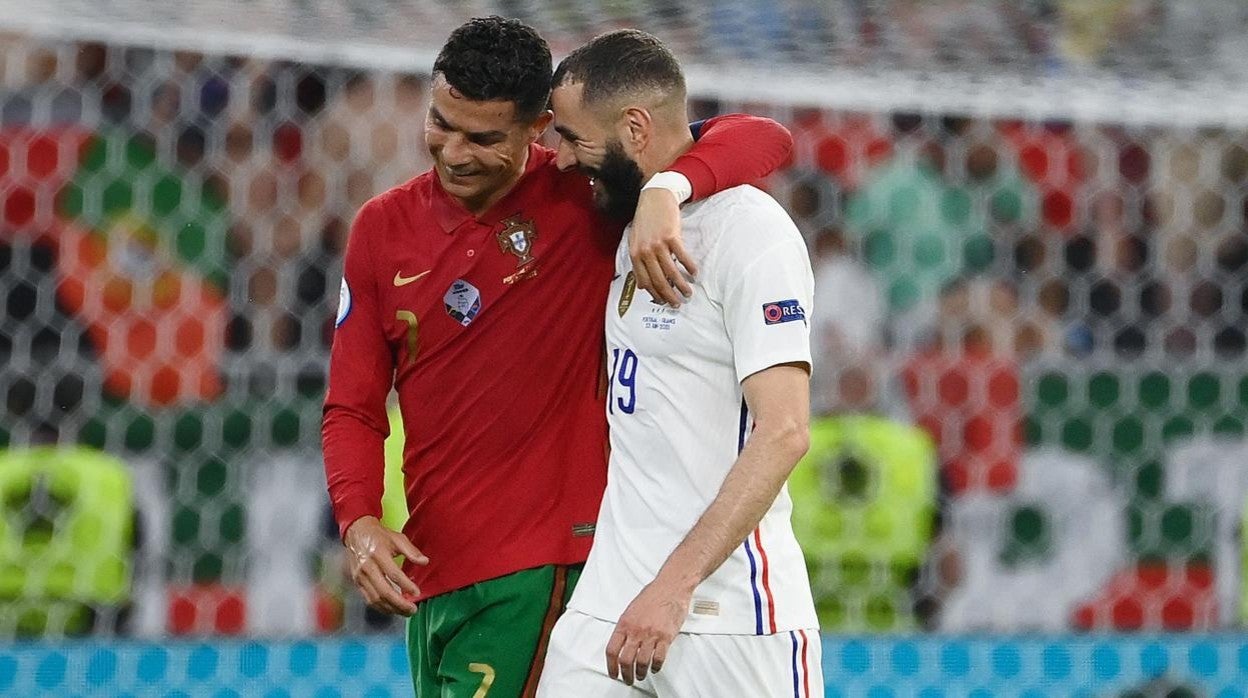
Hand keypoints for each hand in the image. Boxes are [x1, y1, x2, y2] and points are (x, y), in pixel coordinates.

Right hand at [343, 516, 426, 615]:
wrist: (357, 533)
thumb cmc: (380, 536)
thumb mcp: (397, 538)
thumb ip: (412, 551)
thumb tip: (425, 562)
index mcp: (378, 554)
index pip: (393, 574)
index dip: (406, 585)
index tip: (417, 593)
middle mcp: (367, 567)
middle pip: (384, 591)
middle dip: (399, 603)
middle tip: (412, 610)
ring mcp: (360, 576)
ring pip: (375, 598)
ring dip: (391, 608)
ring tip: (405, 612)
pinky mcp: (357, 582)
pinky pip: (368, 599)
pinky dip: (381, 607)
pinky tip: (392, 609)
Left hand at [605, 578, 690, 684]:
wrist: (670, 586)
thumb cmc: (653, 595)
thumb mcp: (631, 609)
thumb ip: (626, 627)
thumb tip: (621, 643)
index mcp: (624, 623)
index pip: (612, 650)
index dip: (611, 666)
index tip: (613, 673)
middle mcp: (636, 630)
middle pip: (626, 660)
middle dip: (626, 674)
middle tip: (628, 679)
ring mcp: (651, 634)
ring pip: (642, 662)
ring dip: (641, 673)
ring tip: (641, 675)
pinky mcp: (665, 637)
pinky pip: (659, 658)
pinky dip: (656, 667)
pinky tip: (655, 667)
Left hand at [630, 188, 697, 306]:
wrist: (654, 198)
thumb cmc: (645, 220)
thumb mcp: (635, 241)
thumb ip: (638, 262)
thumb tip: (641, 286)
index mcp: (635, 254)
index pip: (645, 282)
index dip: (655, 295)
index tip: (663, 302)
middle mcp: (645, 251)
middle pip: (658, 280)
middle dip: (669, 296)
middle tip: (678, 304)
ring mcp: (658, 244)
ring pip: (671, 272)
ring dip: (681, 285)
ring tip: (688, 292)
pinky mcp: (671, 236)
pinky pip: (682, 257)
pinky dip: (689, 267)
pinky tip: (694, 273)